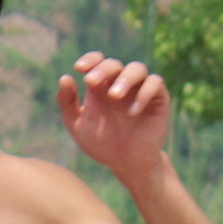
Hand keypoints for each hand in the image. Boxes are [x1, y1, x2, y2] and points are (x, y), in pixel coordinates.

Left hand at [56, 53, 175, 177]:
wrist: (125, 164)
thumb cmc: (101, 143)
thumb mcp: (77, 124)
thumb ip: (67, 102)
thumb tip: (64, 77)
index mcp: (101, 86)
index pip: (97, 61)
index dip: (89, 59)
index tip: (78, 68)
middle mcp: (121, 84)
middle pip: (114, 64)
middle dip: (102, 69)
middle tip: (91, 82)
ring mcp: (140, 90)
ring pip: (138, 68)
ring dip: (125, 78)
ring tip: (114, 96)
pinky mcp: (158, 100)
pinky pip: (155, 84)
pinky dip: (144, 93)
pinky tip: (132, 111)